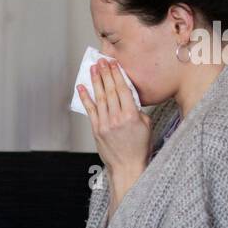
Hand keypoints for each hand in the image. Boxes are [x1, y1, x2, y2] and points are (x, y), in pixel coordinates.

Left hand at [77, 58, 151, 179]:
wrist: (127, 167)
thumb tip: (128, 97)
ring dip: (95, 82)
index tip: (113, 63)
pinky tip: (81, 87)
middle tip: (101, 60)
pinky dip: (85, 98)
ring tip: (93, 68)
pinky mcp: (96, 130)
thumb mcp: (146, 126)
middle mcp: (117, 118)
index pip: (123, 90)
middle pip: (110, 91)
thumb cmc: (139, 147)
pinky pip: (90, 110)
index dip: (117, 74)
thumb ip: (137, 110)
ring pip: (99, 98)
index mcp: (132, 116)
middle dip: (105, 74)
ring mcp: (105, 124)